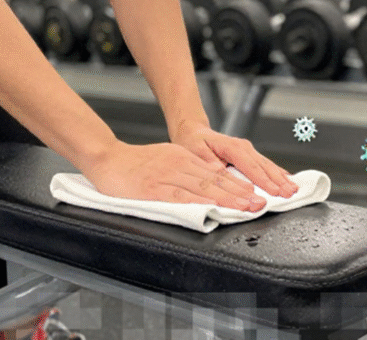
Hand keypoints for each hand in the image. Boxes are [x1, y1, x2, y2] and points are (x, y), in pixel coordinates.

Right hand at [82, 140, 267, 211]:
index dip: (238, 184)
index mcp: (183, 157)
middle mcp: (179, 164)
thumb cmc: (135, 163)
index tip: (255, 193)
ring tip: (244, 207)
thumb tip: (211, 181)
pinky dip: (199, 203)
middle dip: (240, 193)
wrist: (107, 159)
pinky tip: (212, 209)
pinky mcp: (153, 189)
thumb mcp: (167, 158)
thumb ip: (188, 169)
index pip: (216, 172)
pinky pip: (180, 196)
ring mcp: (167, 176)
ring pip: (203, 188)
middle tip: (259, 203)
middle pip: (215, 180)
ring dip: (227, 199)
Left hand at [170, 121, 297, 198]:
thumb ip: (211, 165)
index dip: (264, 181)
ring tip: (294, 189)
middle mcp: (243, 148)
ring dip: (281, 178)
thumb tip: (224, 175)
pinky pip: (266, 165)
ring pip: (268, 165)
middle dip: (279, 181)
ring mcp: (248, 150)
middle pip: (264, 166)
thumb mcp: (196, 153)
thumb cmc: (193, 143)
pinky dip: (278, 173)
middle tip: (290, 194)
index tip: (275, 192)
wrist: (193, 132)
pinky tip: (288, 180)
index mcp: (232, 147)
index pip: (251, 167)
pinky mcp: (250, 155)